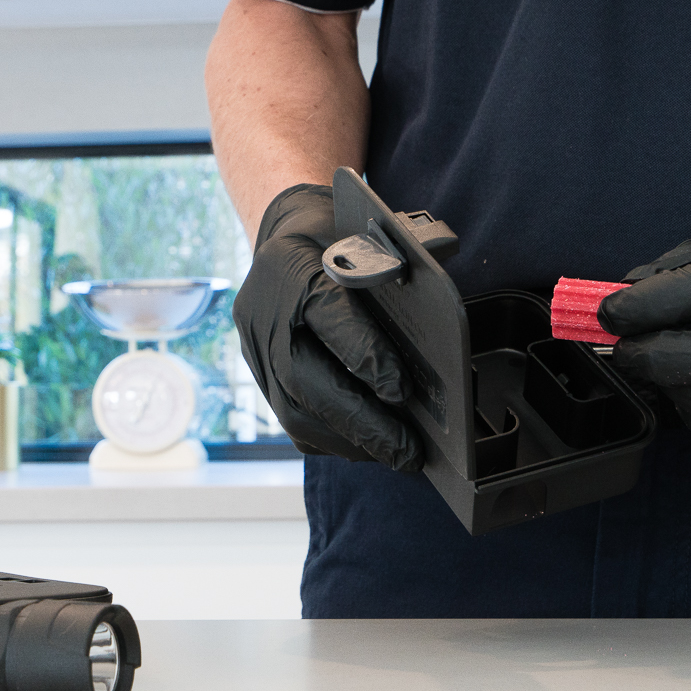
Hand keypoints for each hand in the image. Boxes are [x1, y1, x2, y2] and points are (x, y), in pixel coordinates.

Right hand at [232, 184, 424, 470]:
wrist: (286, 236)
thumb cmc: (340, 236)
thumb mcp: (371, 237)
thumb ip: (400, 274)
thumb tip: (437, 335)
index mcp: (292, 266)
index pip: (327, 317)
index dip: (365, 357)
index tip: (401, 391)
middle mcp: (263, 311)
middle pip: (303, 379)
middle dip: (360, 421)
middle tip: (406, 449)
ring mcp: (254, 346)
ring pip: (292, 409)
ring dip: (347, 439)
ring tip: (393, 454)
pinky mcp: (257, 373)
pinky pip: (288, 419)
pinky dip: (329, 438)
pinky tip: (365, 446)